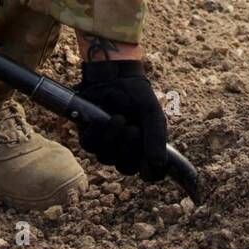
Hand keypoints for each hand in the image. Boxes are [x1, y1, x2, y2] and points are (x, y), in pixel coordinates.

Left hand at [75, 59, 168, 181]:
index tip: (150, 167)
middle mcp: (125, 151)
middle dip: (130, 150)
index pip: (151, 173)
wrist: (114, 75)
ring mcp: (106, 146)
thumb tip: (159, 162)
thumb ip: (156, 136)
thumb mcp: (151, 112)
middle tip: (134, 129)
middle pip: (126, 169)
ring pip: (106, 158)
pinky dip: (98, 132)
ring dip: (113, 138)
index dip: (151, 174)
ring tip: (118, 118)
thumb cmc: (135, 94)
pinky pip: (89, 146)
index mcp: (145, 148)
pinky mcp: (88, 137)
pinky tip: (104, 118)